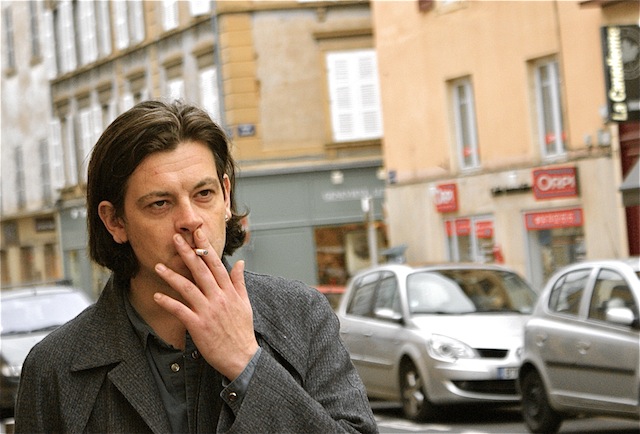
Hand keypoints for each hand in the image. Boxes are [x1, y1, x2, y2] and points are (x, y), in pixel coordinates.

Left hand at [153, 229, 258, 379]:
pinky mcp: (198, 326)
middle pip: (201, 271)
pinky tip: (157, 296)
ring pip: (188, 288)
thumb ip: (239, 282)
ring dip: (172, 276)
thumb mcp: (245, 304)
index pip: (216, 264)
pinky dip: (168, 303)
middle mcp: (219, 298)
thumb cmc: (242, 332)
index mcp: (229, 292)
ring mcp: (208, 311)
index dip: (206, 248)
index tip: (197, 234)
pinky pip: (180, 311)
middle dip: (187, 253)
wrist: (242, 358)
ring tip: (158, 266)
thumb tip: (239, 263)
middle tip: (175, 238)